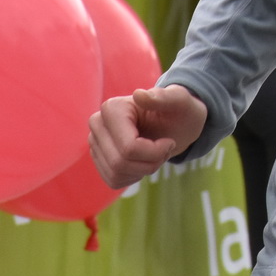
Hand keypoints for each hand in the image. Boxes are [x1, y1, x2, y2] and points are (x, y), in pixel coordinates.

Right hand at [89, 85, 207, 189]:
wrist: (175, 123)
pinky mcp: (98, 157)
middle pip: (120, 163)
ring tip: (156, 154)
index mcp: (112, 108)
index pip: (129, 148)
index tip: (170, 142)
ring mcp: (95, 141)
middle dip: (150, 163)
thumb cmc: (179, 110)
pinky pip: (113, 180)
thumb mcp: (180, 101)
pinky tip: (144, 161)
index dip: (155, 153)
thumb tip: (138, 95)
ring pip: (115, 174)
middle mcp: (98, 124)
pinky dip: (134, 176)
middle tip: (165, 150)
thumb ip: (163, 97)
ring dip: (143, 170)